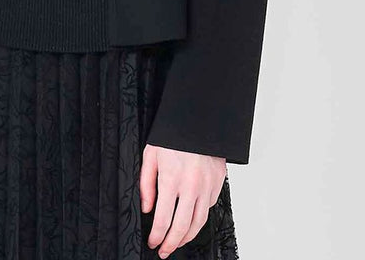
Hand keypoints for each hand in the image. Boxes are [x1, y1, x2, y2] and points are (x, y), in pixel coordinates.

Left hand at [140, 142, 225, 256]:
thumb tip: (147, 208)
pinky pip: (209, 206)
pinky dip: (200, 216)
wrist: (198, 118)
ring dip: (188, 236)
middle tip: (165, 250)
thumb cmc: (172, 134)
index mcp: (172, 179)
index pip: (163, 219)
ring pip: (199, 221)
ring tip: (178, 241)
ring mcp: (207, 185)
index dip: (157, 236)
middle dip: (172, 243)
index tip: (153, 242)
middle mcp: (191, 185)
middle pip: (182, 226)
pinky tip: (191, 218)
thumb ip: (146, 184)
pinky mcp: (218, 182)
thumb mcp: (151, 155)